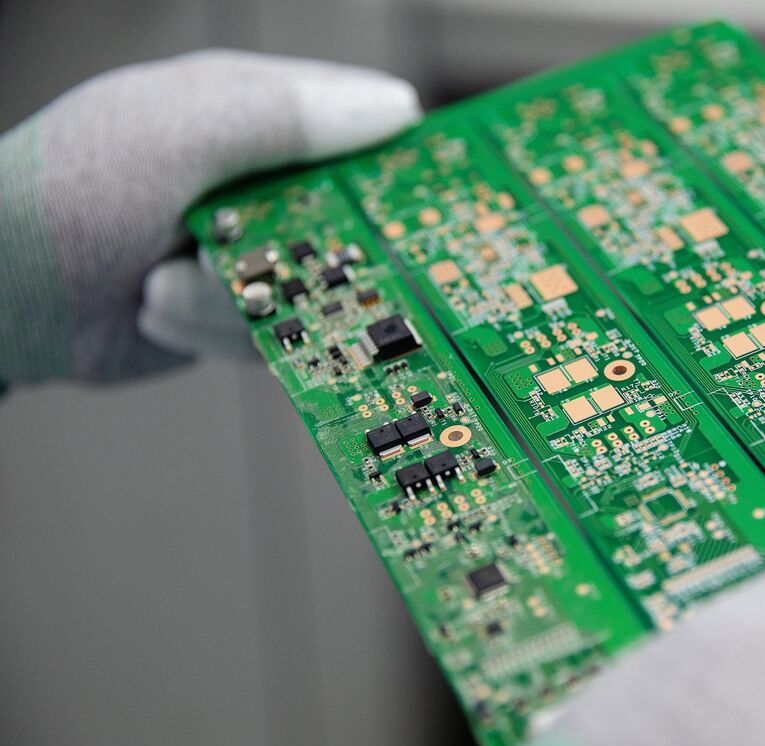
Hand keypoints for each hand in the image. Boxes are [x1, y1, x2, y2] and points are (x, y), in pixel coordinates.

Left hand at [0, 50, 420, 383]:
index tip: (435, 187)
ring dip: (234, 298)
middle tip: (283, 257)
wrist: (4, 299)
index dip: (394, 150)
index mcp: (244, 113)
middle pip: (346, 213)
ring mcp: (246, 245)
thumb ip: (283, 119)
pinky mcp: (234, 307)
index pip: (350, 118)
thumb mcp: (180, 135)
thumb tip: (391, 110)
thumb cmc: (70, 193)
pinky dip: (214, 328)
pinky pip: (274, 329)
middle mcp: (253, 178)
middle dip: (310, 247)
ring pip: (313, 285)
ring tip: (164, 282)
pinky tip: (160, 309)